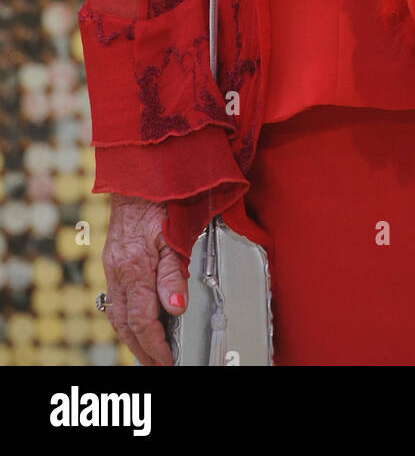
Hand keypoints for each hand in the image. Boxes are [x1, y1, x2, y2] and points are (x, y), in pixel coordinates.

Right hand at [102, 194, 187, 365]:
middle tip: (157, 365)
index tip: (168, 359)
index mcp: (134, 268)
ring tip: (146, 352)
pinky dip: (124, 317)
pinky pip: (114, 298)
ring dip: (131, 337)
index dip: (156, 344)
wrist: (139, 176)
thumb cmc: (162, 200)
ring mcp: (113, 266)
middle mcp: (119, 270)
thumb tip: (175, 307)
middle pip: (125, 323)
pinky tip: (133, 321)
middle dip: (141, 349)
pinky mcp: (113, 260)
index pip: (142, 320)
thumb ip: (174, 273)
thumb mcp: (175, 235)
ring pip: (116, 313)